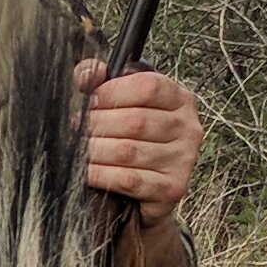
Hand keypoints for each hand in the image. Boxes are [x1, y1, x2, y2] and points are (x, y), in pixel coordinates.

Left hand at [73, 61, 202, 218]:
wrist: (145, 192)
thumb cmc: (130, 139)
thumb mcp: (121, 103)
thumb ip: (101, 81)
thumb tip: (88, 74)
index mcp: (180, 99)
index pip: (149, 86)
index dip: (112, 91)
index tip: (90, 101)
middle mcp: (188, 127)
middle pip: (135, 120)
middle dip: (98, 124)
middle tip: (77, 128)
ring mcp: (183, 160)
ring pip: (128, 151)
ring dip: (95, 150)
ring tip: (79, 149)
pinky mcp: (172, 189)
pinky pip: (129, 179)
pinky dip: (101, 174)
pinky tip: (86, 172)